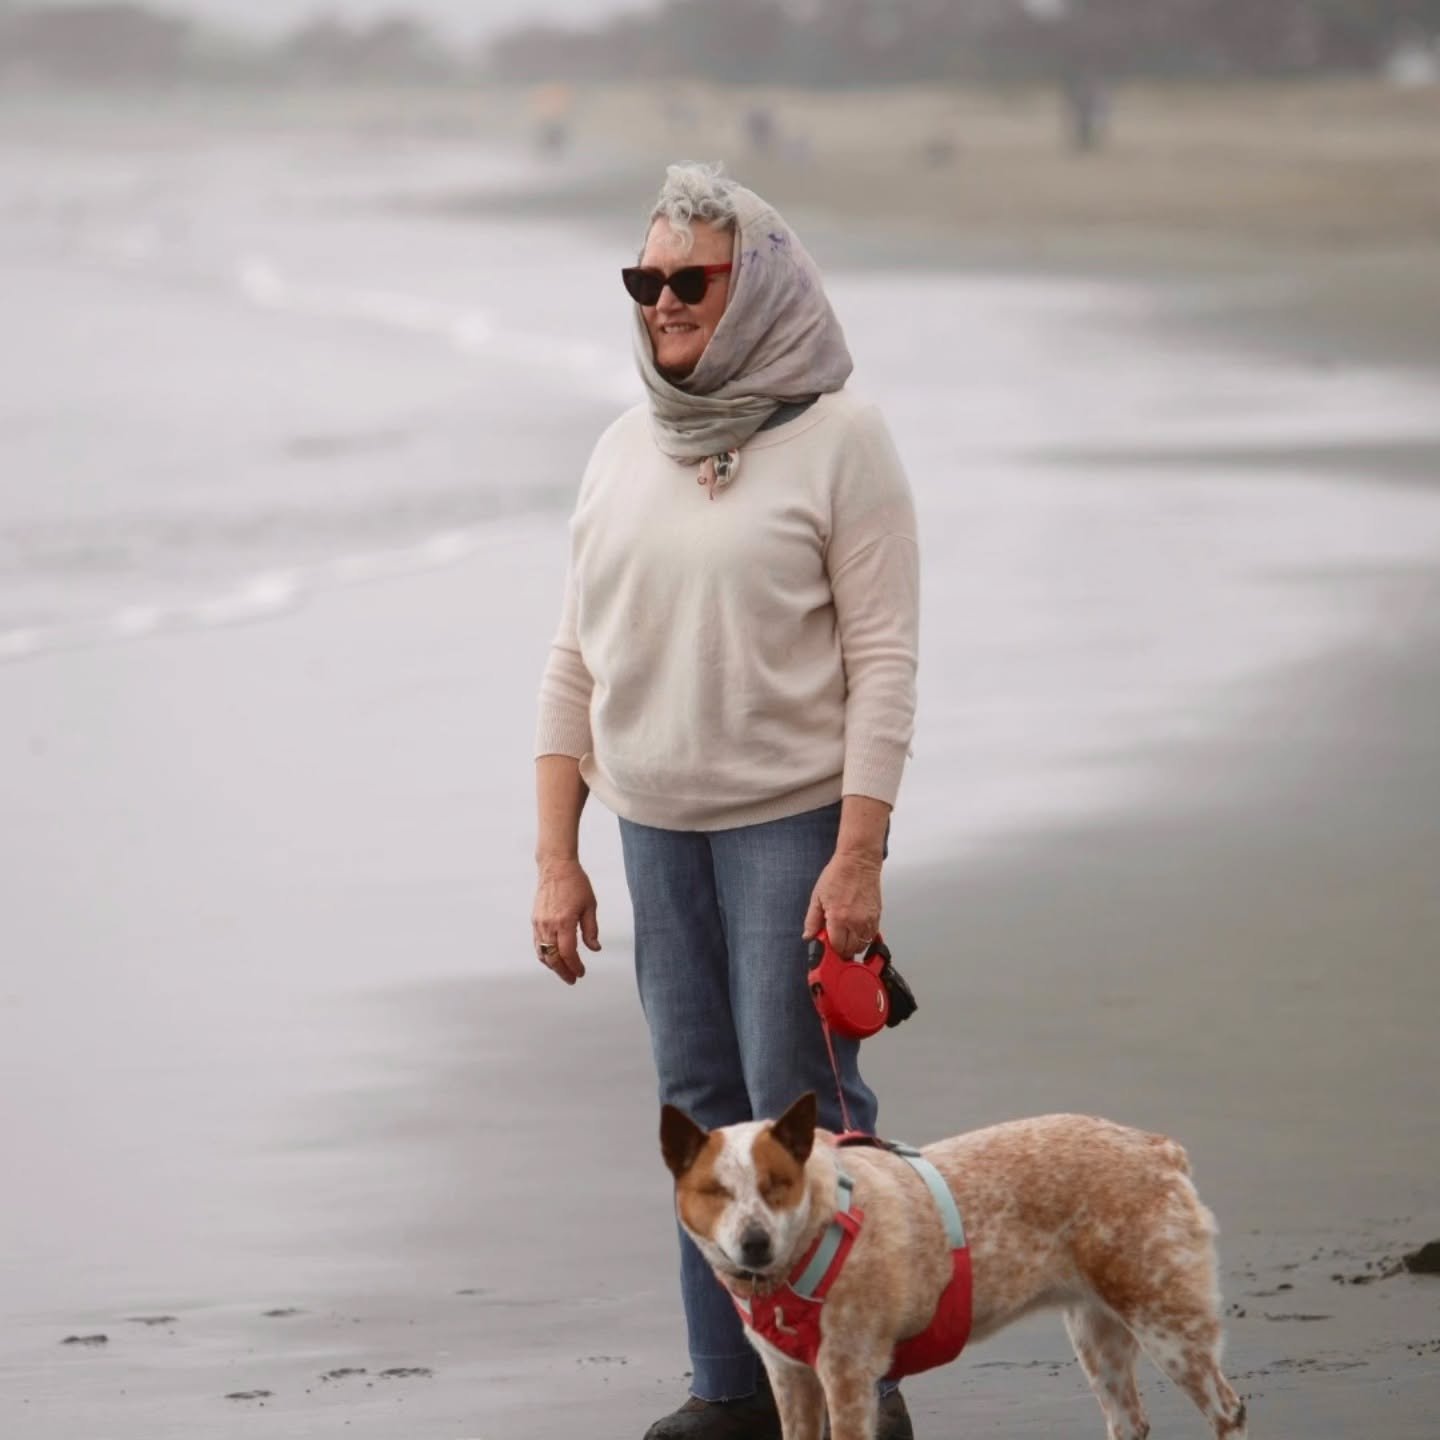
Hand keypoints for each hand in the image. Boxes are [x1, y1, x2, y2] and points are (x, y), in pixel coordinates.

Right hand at [532, 858, 599, 984]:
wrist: (555, 867)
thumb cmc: (576, 883)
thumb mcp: (590, 906)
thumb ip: (591, 930)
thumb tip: (595, 949)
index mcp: (565, 922)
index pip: (568, 953)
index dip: (575, 966)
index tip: (581, 973)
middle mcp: (549, 925)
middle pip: (553, 958)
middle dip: (563, 971)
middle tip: (572, 979)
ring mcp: (539, 923)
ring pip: (542, 953)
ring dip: (553, 965)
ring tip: (564, 971)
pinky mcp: (535, 920)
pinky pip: (537, 944)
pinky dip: (544, 955)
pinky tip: (553, 958)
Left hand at [802, 851, 881, 957]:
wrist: (858, 861)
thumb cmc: (838, 874)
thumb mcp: (817, 897)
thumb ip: (812, 920)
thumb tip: (808, 936)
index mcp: (838, 917)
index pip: (836, 947)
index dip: (830, 949)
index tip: (826, 945)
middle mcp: (855, 921)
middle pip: (851, 950)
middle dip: (841, 950)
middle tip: (835, 941)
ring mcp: (868, 920)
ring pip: (863, 946)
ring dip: (853, 945)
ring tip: (845, 935)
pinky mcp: (877, 916)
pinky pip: (872, 936)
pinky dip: (864, 938)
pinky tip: (855, 930)